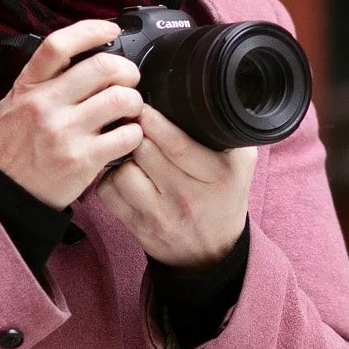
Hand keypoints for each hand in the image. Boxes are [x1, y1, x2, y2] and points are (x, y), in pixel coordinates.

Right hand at [0, 20, 145, 208]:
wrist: (8, 195)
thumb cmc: (15, 148)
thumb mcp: (13, 104)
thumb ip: (39, 79)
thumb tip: (76, 54)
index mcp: (28, 87)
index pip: (59, 45)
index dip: (91, 31)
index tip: (111, 31)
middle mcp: (45, 105)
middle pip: (102, 67)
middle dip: (127, 70)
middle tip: (130, 79)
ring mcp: (64, 132)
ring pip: (121, 99)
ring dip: (134, 102)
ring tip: (130, 110)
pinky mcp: (82, 160)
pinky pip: (126, 136)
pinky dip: (135, 134)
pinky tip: (126, 137)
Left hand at [97, 105, 256, 266]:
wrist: (212, 253)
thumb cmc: (224, 197)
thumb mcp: (241, 162)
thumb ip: (225, 131)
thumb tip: (201, 96)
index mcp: (217, 176)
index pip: (177, 144)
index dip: (154, 121)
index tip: (143, 106)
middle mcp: (187, 198)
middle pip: (145, 152)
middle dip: (134, 131)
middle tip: (132, 121)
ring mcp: (159, 215)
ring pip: (123, 172)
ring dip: (122, 156)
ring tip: (132, 151)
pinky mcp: (136, 227)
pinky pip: (108, 193)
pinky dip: (110, 179)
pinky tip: (124, 174)